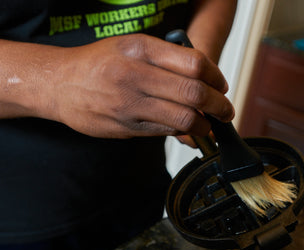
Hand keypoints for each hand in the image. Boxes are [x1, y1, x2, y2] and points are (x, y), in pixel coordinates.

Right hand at [33, 34, 233, 137]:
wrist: (59, 84)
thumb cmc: (99, 63)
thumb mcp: (132, 46)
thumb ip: (168, 58)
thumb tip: (206, 77)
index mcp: (140, 49)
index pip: (194, 64)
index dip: (216, 77)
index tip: (221, 85)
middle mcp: (135, 75)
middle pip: (194, 93)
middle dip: (219, 105)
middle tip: (225, 110)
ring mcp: (129, 103)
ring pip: (183, 118)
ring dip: (204, 124)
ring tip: (208, 123)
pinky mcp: (126, 127)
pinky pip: (165, 132)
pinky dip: (182, 131)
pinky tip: (185, 127)